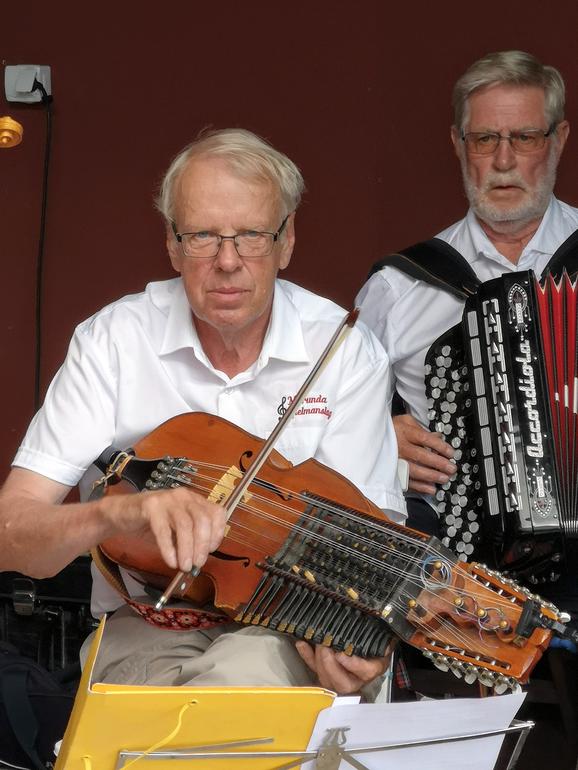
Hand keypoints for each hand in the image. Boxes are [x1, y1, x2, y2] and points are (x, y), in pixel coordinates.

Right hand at [102, 486, 226, 572]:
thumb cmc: (153, 523)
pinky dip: (169, 549)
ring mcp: (167, 499)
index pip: (217, 513)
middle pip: (202, 519)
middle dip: (202, 545)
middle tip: (197, 564)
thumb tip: (201, 558)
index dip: (217, 533)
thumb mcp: (177, 529)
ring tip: (184, 566)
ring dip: (186, 549)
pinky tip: (170, 561)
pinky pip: (163, 530)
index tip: (210, 551)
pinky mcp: (150, 506)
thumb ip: (191, 538)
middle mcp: (184, 496)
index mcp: (194, 500)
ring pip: (184, 525)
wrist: (122, 513)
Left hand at [295, 640, 393, 695]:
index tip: (341, 655)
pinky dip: (306, 656)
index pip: (364, 672)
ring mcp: (339, 678)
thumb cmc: (376, 643)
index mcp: (372, 669)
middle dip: (329, 663)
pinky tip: (302, 644)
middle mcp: (356, 679)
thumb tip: (382, 636)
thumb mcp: (384, 640)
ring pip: (326, 679)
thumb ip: (383, 638)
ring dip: (318, 660)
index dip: (352, 665)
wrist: (370, 648)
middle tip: (324, 645)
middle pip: (341, 682)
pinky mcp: (326, 673)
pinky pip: (314, 669)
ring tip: (317, 642)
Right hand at [393, 414, 454, 494]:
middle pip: (421, 456)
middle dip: (438, 463)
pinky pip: (406, 481)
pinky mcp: (392, 471)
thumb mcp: (405, 421)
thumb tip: (439, 437)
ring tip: (444, 479)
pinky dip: (420, 487)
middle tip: (451, 468)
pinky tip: (431, 489)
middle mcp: (399, 446)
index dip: (439, 446)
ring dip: (431, 476)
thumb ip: (422, 428)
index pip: (425, 438)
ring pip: (414, 470)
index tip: (451, 453)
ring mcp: (395, 460)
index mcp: (404, 432)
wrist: (371, 437)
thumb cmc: (392, 428)